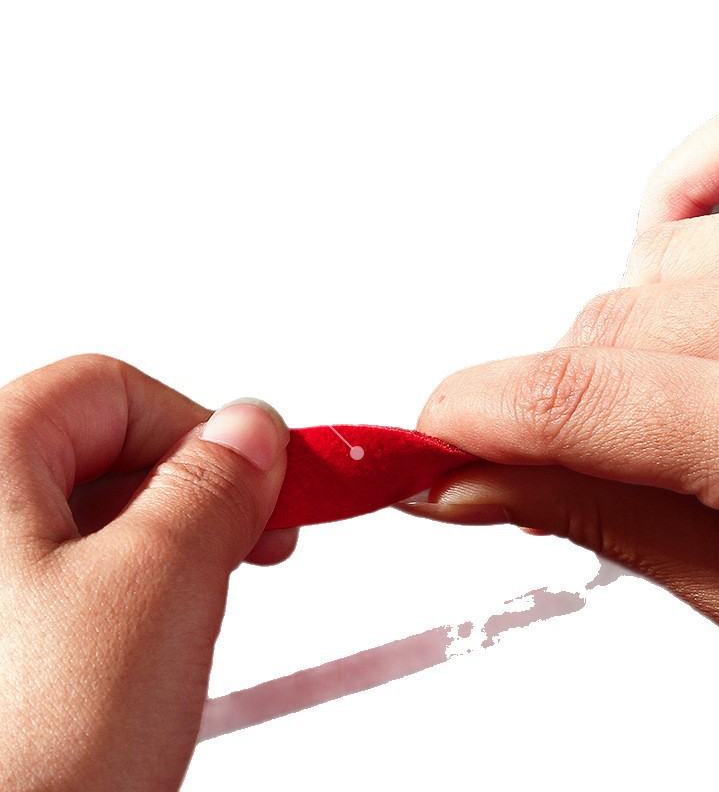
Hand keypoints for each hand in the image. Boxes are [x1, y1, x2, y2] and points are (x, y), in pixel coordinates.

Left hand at [0, 355, 291, 790]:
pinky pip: (63, 579)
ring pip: (86, 521)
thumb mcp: (152, 593)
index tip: (267, 483)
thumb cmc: (17, 758)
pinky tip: (139, 649)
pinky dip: (123, 595)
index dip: (200, 428)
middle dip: (187, 494)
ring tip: (187, 614)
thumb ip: (211, 488)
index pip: (110, 390)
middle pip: (97, 451)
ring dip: (160, 551)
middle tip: (247, 545)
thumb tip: (254, 429)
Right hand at [402, 90, 718, 662]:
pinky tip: (676, 246)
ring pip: (648, 266)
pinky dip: (683, 186)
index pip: (569, 403)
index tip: (420, 437)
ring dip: (631, 337)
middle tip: (587, 457)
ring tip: (685, 395)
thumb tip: (460, 481)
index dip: (466, 417)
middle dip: (557, 405)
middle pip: (597, 332)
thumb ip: (591, 515)